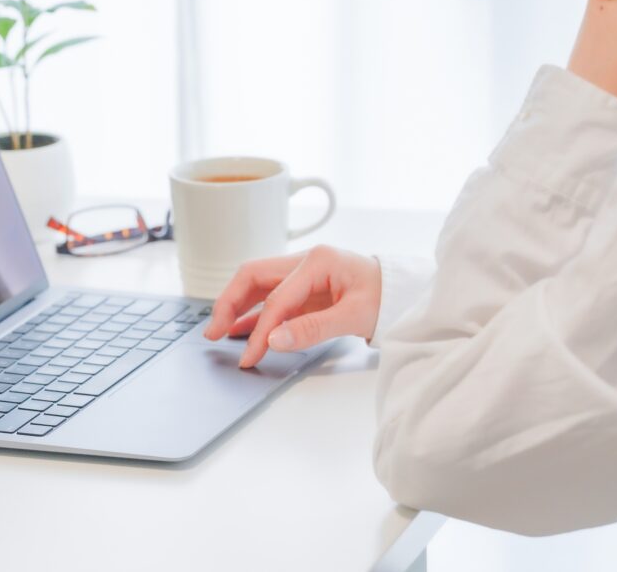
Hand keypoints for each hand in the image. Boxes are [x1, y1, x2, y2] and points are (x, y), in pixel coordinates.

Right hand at [203, 245, 381, 367]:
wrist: (404, 293)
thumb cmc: (387, 297)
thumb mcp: (354, 316)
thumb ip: (312, 328)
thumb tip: (274, 340)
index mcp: (317, 260)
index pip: (276, 298)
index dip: (260, 329)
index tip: (249, 355)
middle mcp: (304, 261)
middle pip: (253, 277)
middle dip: (229, 303)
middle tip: (213, 332)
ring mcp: (302, 273)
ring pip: (257, 285)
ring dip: (236, 306)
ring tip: (217, 331)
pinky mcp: (304, 289)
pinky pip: (270, 298)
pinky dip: (253, 313)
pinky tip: (240, 329)